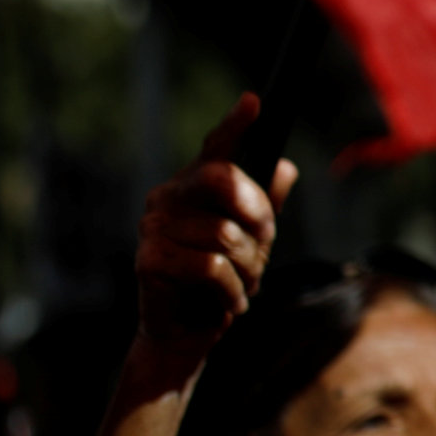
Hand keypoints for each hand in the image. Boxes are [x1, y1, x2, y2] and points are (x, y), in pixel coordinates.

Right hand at [131, 94, 296, 374]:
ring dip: (249, 269)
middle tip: (261, 246)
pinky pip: (212, 267)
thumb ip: (264, 207)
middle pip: (224, 180)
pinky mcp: (149, 260)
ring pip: (226, 235)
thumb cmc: (217, 282)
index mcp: (192, 188)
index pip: (215, 150)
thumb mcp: (251, 242)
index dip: (234, 125)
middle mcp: (167, 199)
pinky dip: (232, 292)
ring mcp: (154, 228)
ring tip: (239, 285)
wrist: (185, 333)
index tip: (255, 102)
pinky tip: (225, 302)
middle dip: (257, 215)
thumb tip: (285, 167)